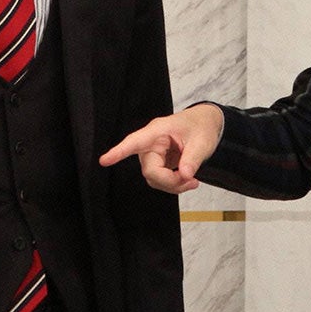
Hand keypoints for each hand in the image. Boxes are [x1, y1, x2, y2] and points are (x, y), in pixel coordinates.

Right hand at [99, 104, 224, 192]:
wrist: (206, 125)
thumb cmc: (201, 126)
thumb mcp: (202, 141)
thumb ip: (193, 159)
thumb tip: (184, 176)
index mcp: (158, 130)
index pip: (134, 141)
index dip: (119, 152)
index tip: (104, 161)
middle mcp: (151, 143)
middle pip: (149, 170)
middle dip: (169, 181)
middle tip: (192, 181)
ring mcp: (153, 154)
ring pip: (153, 178)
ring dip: (172, 185)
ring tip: (192, 181)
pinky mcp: (158, 163)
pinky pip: (160, 180)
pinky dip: (173, 185)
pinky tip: (187, 180)